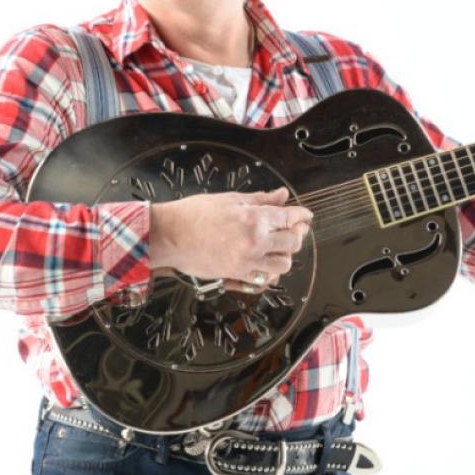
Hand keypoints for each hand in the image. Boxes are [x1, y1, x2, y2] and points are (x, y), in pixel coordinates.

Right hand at [148, 187, 311, 290]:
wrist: (169, 236)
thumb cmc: (194, 214)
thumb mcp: (230, 199)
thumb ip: (260, 199)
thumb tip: (281, 195)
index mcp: (253, 219)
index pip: (289, 219)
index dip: (301, 216)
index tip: (305, 215)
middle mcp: (254, 243)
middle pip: (292, 243)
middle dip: (297, 234)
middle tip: (295, 228)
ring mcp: (246, 262)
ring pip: (283, 265)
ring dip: (286, 255)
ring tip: (280, 246)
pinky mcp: (236, 275)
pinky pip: (265, 279)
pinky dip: (270, 271)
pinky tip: (267, 263)